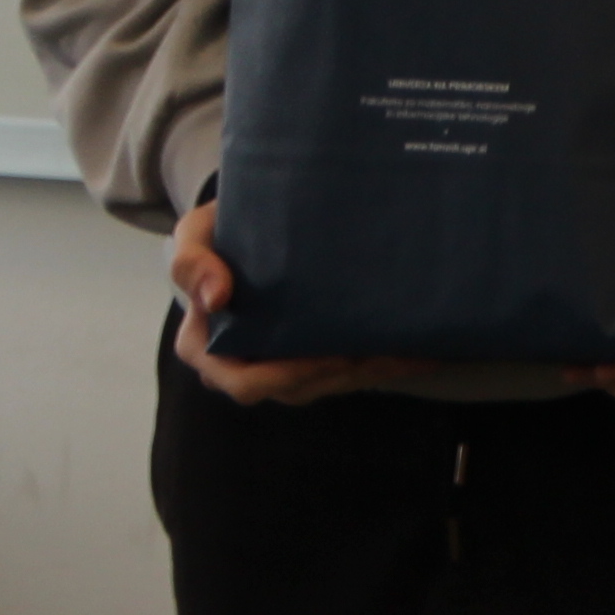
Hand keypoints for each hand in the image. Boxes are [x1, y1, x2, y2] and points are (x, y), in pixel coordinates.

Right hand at [164, 197, 406, 406]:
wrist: (248, 226)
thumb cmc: (218, 235)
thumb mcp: (195, 235)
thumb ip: (192, 261)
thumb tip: (215, 298)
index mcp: (207, 348)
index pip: (246, 382)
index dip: (289, 375)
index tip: (331, 354)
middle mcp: (244, 365)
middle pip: (297, 388)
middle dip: (342, 374)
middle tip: (382, 351)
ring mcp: (281, 364)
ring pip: (329, 383)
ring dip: (372, 371)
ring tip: (411, 350)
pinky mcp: (314, 355)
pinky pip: (351, 370)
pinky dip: (386, 362)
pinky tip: (423, 351)